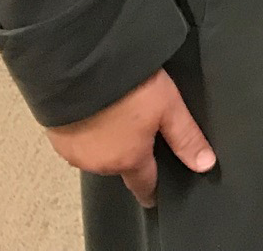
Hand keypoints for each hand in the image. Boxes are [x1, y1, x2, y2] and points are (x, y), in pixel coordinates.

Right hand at [46, 69, 214, 207]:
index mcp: (128, 160)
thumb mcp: (168, 107)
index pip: (144, 185)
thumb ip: (186, 137)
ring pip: (99, 153)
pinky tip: (96, 111)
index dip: (152, 189)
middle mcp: (99, 163)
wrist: (80, 69)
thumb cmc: (126, 87)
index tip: (154, 195)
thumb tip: (205, 163)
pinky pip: (78, 141)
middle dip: (131, 151)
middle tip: (140, 125)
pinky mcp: (57, 138)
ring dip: (108, 141)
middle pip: (122, 165)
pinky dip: (88, 131)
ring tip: (119, 112)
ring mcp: (74, 152)